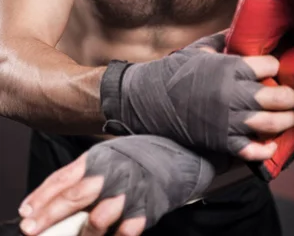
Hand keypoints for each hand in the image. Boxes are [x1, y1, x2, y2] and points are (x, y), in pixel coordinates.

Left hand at [19, 135, 215, 235]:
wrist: (182, 152)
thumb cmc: (142, 155)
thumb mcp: (110, 155)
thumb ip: (86, 173)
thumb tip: (56, 195)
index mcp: (100, 157)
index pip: (64, 178)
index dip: (41, 197)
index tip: (25, 212)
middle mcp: (112, 174)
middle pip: (73, 198)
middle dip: (48, 217)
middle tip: (31, 229)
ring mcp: (129, 193)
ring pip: (96, 220)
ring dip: (83, 232)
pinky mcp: (146, 209)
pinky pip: (123, 232)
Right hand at [101, 33, 293, 160]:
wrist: (148, 99)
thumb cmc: (175, 71)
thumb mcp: (200, 49)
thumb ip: (225, 39)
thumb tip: (242, 28)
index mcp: (229, 68)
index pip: (270, 65)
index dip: (277, 66)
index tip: (279, 67)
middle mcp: (232, 94)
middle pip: (277, 96)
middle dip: (293, 95)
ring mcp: (228, 120)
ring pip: (270, 123)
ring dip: (286, 120)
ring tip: (291, 116)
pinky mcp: (221, 140)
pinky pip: (250, 149)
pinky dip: (265, 149)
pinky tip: (272, 145)